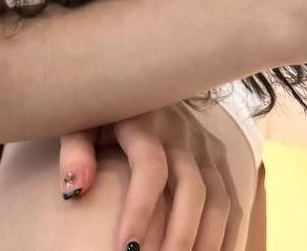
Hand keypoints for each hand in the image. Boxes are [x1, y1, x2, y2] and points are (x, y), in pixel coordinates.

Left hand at [58, 102, 244, 250]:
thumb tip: (74, 191)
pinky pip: (233, 198)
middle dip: (179, 236)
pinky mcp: (217, 154)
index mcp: (145, 120)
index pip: (150, 168)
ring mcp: (204, 143)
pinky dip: (229, 234)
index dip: (140, 210)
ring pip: (219, 197)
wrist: (134, 75)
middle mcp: (181, 131)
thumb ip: (74, 151)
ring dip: (208, 241)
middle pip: (192, 187)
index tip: (127, 250)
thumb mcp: (80, 121)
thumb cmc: (102, 109)